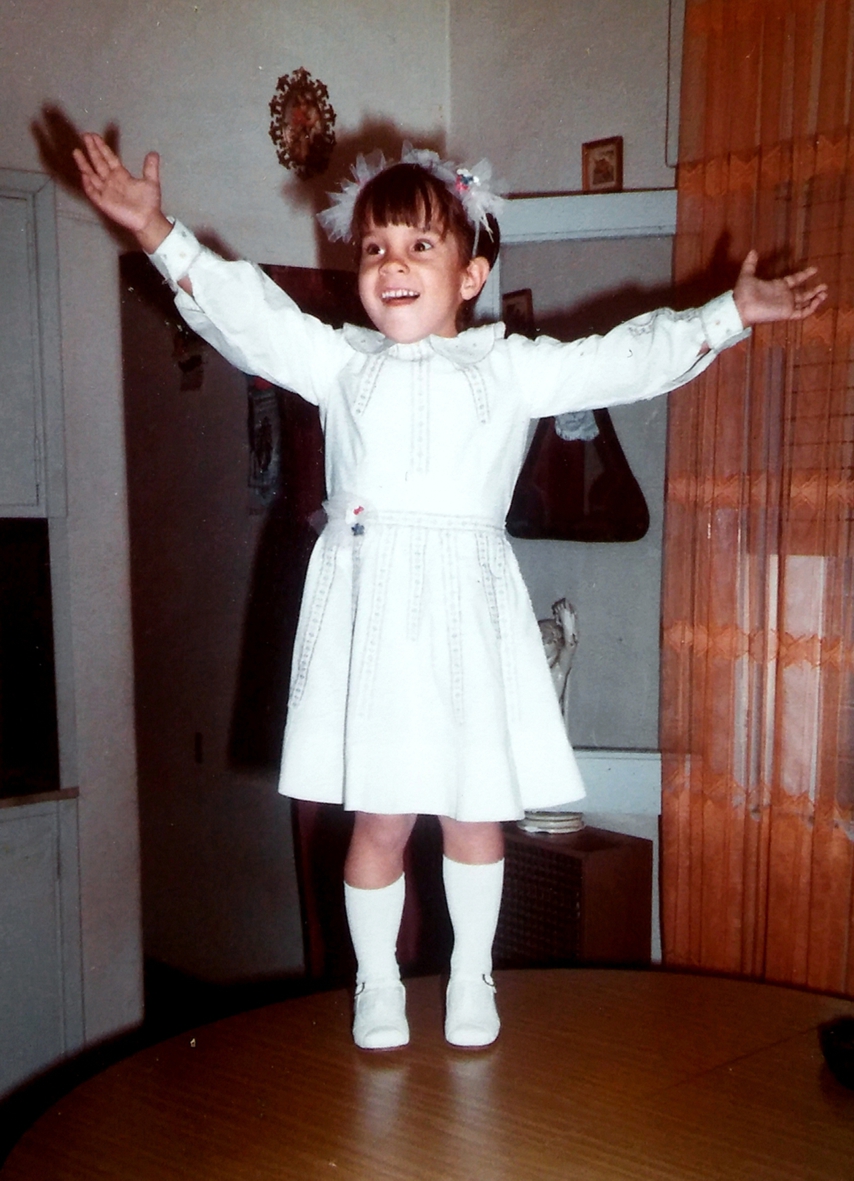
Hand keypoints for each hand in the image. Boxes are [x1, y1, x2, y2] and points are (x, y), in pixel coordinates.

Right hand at [73, 133, 171, 251]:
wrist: (148, 220)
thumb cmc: (149, 203)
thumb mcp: (151, 182)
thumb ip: (150, 168)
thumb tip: (153, 153)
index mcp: (121, 175)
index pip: (108, 158)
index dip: (102, 147)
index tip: (94, 136)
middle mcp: (111, 181)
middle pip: (99, 162)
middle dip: (92, 150)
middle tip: (85, 135)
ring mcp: (106, 191)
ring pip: (92, 175)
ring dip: (84, 164)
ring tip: (76, 151)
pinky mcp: (104, 203)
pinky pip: (93, 192)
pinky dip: (88, 184)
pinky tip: (84, 175)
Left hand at [733, 250, 827, 326]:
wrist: (740, 307)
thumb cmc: (742, 293)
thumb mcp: (747, 274)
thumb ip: (751, 263)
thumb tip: (752, 251)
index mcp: (777, 286)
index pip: (795, 280)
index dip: (804, 275)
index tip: (814, 269)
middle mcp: (784, 296)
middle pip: (803, 294)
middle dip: (814, 290)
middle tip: (825, 286)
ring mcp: (785, 305)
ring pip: (804, 303)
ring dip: (815, 299)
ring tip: (825, 293)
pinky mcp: (786, 313)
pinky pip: (801, 313)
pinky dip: (810, 308)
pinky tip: (817, 300)